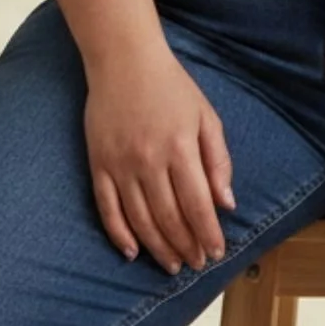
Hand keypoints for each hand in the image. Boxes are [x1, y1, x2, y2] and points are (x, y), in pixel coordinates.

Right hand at [83, 42, 236, 274]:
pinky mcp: (98, 164)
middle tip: (195, 264)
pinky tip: (132, 251)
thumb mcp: (206, 116)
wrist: (124, 61)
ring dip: (157, 248)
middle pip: (168, 217)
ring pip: (139, 219)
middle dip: (185, 246)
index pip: (197, 205)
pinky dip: (119, 234)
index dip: (207, 234)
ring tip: (172, 265)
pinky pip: (107, 208)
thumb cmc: (172, 87)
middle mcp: (149, 161)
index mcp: (180, 148)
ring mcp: (120, 165)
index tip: (215, 253)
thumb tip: (226, 204)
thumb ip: (218, 161)